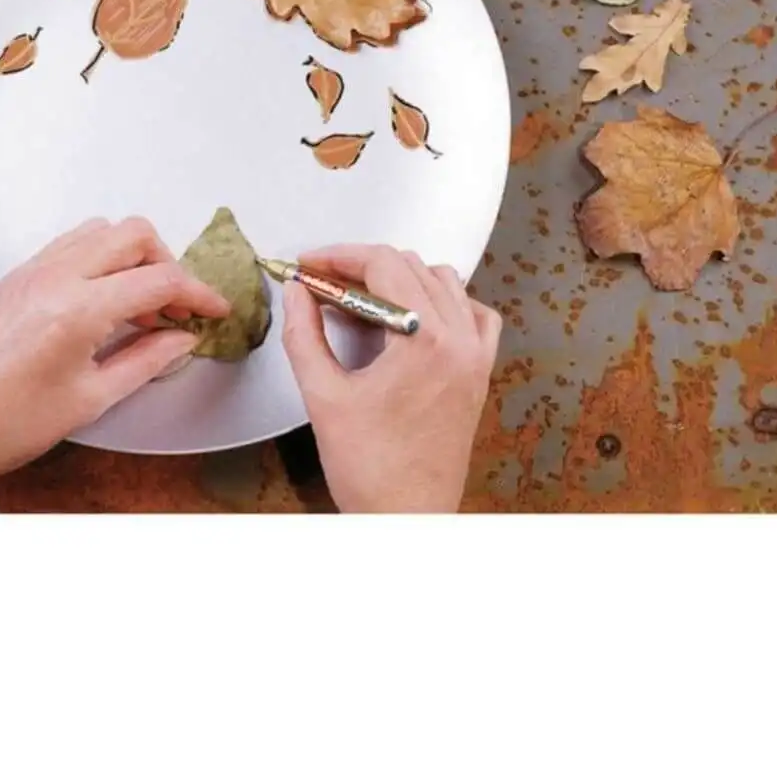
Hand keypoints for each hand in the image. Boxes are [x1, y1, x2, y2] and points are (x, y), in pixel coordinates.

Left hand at [0, 216, 228, 500]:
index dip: (197, 294)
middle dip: (167, 264)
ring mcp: (31, 270)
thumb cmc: (7, 423)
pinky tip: (104, 301)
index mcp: (76, 310)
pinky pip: (70, 244)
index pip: (158, 281)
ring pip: (101, 230)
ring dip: (132, 257)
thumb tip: (180, 339)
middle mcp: (53, 277)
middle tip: (177, 306)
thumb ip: (145, 360)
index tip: (213, 309)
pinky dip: (99, 259)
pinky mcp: (16, 276)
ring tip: (140, 307)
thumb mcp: (91, 399)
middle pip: (133, 235)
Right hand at [282, 245, 501, 512]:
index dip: (338, 256)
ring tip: (360, 299)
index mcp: (425, 340)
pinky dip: (444, 302)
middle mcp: (460, 339)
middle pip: (411, 266)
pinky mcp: (479, 374)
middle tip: (322, 284)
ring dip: (400, 279)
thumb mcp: (323, 396)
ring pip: (444, 282)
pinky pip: (474, 314)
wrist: (407, 520)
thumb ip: (304, 334)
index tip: (309, 265)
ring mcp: (476, 356)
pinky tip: (414, 318)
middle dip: (361, 267)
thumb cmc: (369, 469)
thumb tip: (298, 292)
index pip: (383, 265)